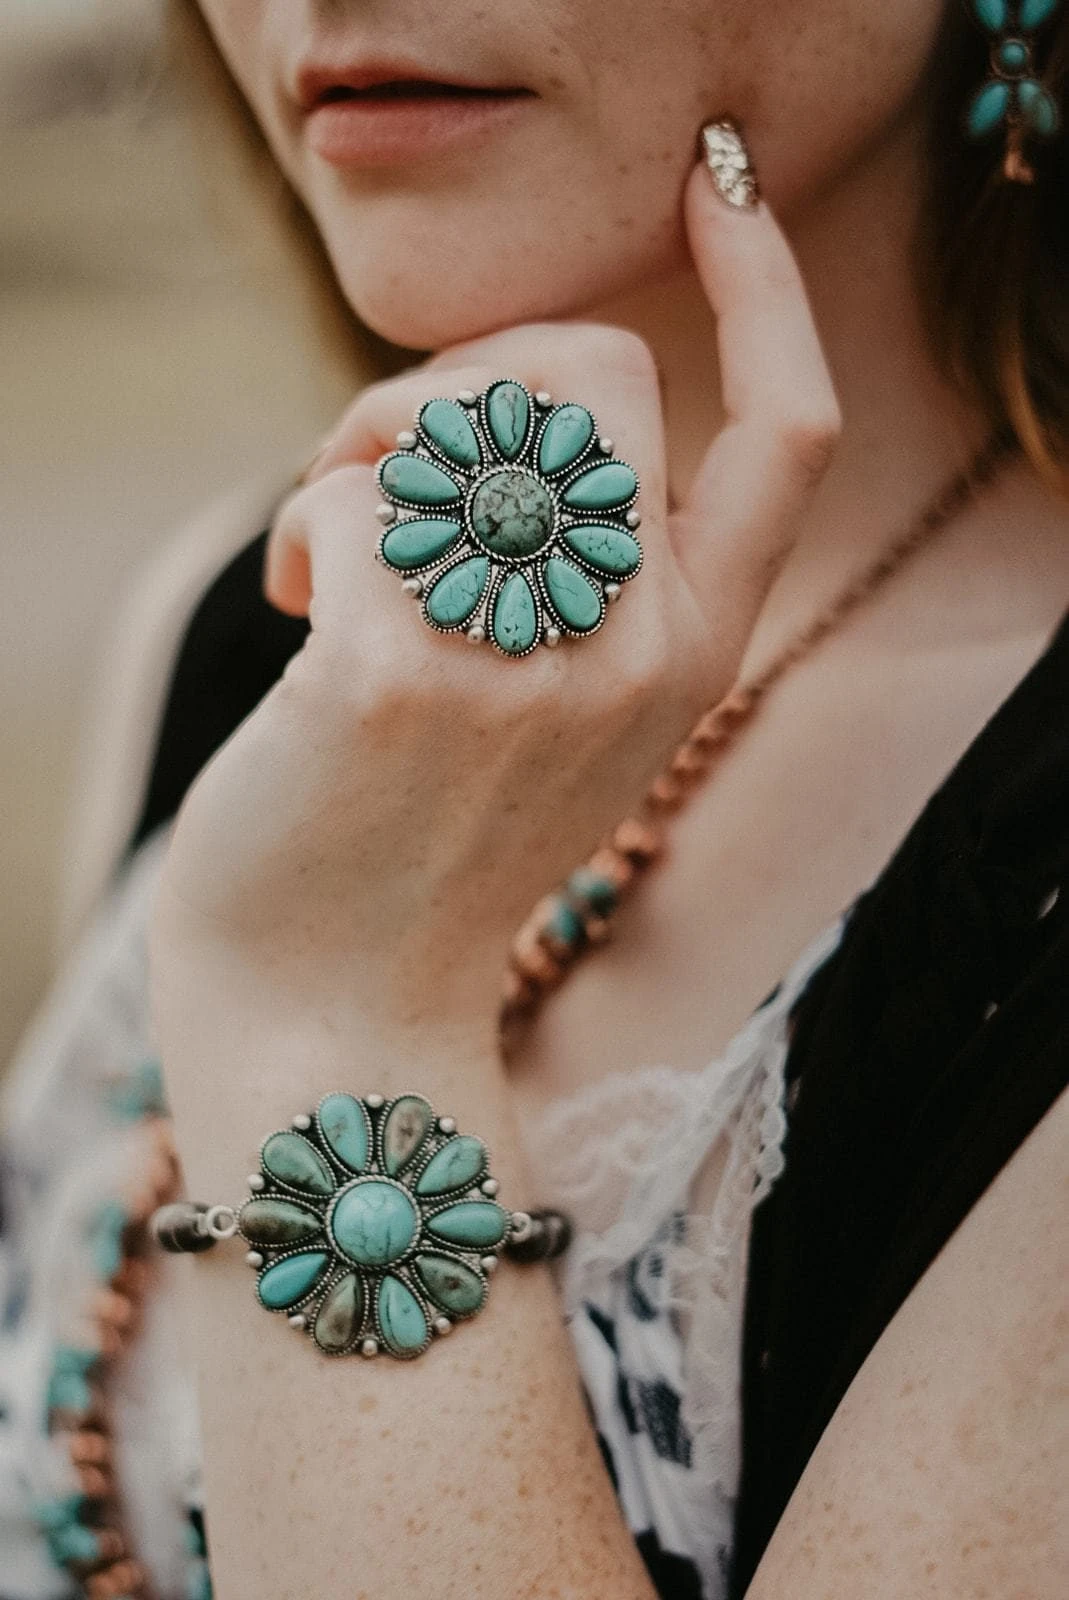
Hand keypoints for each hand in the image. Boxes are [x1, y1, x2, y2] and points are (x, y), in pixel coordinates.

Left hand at [150, 159, 839, 1054]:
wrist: (339, 1009)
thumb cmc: (425, 843)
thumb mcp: (562, 710)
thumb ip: (584, 576)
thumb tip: (501, 417)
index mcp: (695, 653)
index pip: (789, 435)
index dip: (765, 291)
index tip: (721, 193)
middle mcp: (640, 650)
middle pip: (596, 370)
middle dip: (467, 375)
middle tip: (385, 472)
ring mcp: (526, 666)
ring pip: (463, 409)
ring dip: (367, 441)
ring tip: (329, 547)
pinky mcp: (395, 677)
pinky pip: (351, 492)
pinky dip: (302, 522)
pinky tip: (291, 601)